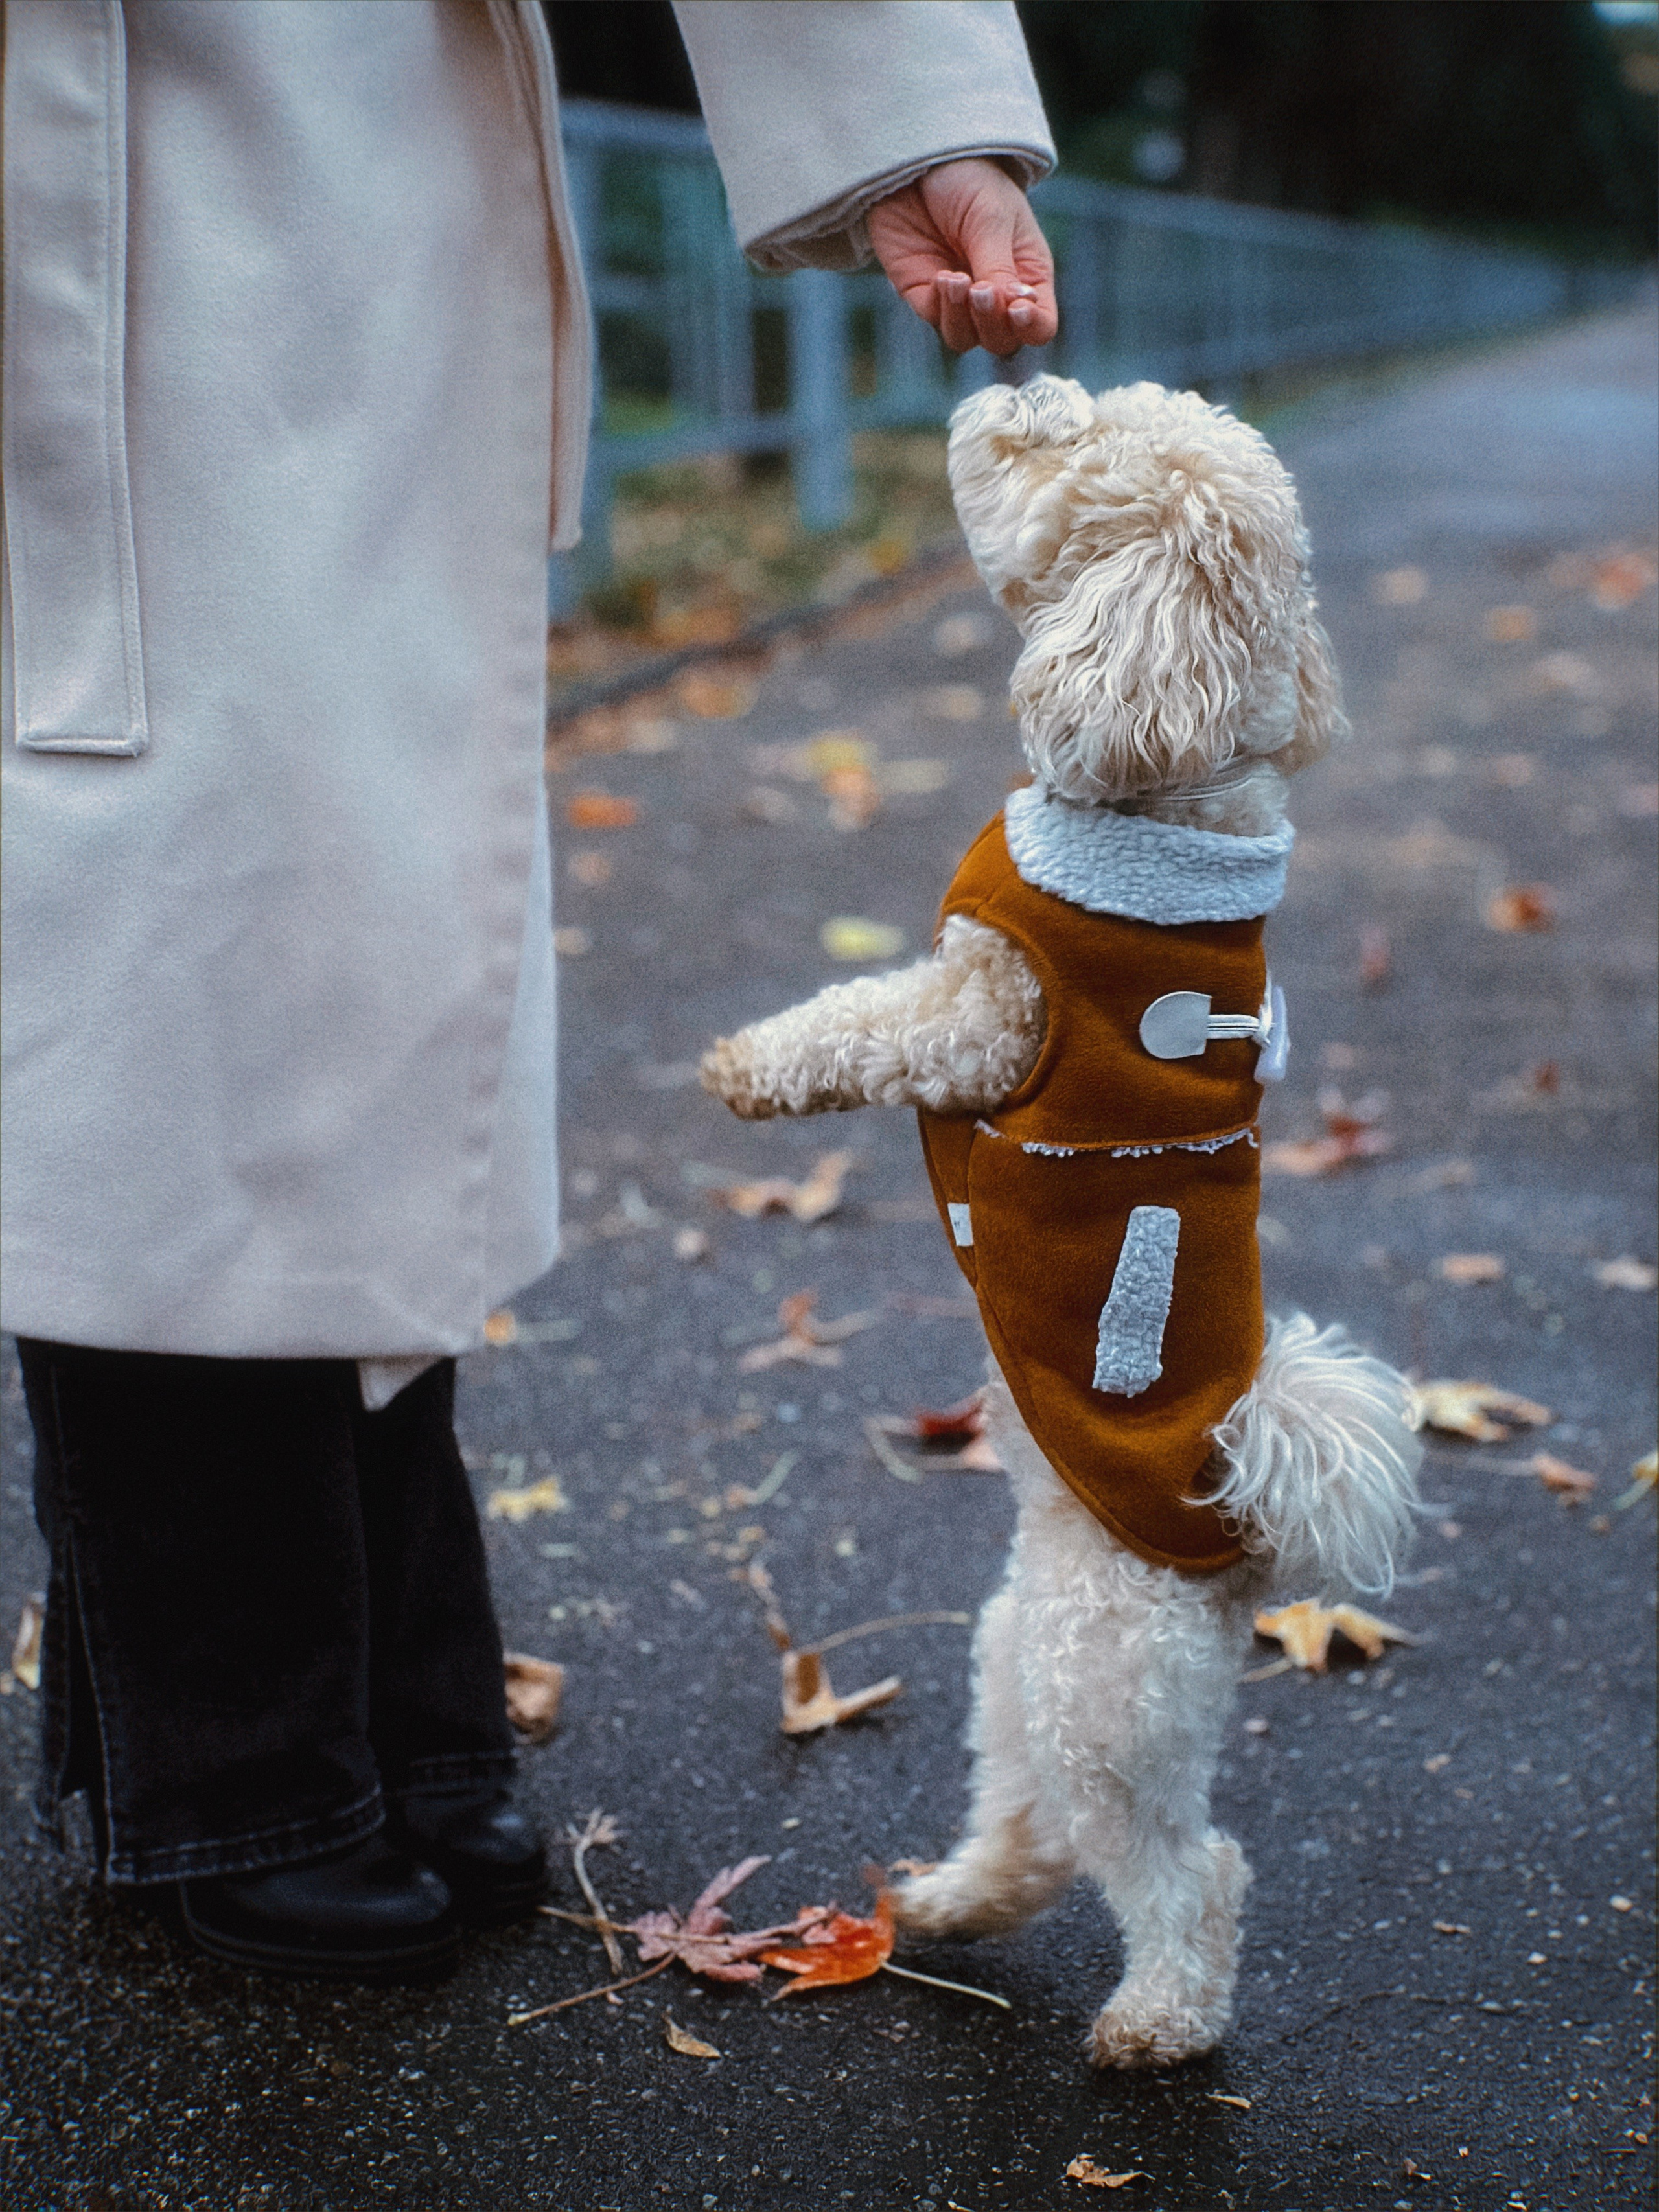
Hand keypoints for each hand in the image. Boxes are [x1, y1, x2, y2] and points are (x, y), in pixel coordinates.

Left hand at [866, 157, 1057, 356]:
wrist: (916, 159)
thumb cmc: (968, 179)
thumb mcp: (991, 219)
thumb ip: (999, 268)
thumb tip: (1013, 308)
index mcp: (1027, 272)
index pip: (1039, 323)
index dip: (1032, 326)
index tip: (1018, 308)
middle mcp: (996, 292)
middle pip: (1001, 341)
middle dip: (992, 323)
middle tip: (981, 289)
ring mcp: (958, 298)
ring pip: (967, 339)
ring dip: (963, 318)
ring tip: (955, 279)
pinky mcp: (925, 294)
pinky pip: (937, 323)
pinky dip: (941, 308)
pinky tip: (941, 276)